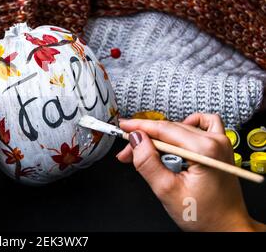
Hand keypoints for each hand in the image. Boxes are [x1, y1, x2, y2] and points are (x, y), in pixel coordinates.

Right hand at [117, 113, 264, 231]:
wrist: (227, 226)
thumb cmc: (205, 215)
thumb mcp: (167, 191)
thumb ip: (148, 163)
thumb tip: (136, 140)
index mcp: (204, 150)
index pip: (163, 129)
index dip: (139, 127)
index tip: (123, 127)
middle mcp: (215, 141)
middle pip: (169, 129)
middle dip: (145, 139)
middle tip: (128, 152)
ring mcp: (220, 142)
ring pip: (179, 128)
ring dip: (160, 137)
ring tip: (149, 154)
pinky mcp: (219, 146)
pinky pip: (202, 125)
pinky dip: (185, 128)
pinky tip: (176, 141)